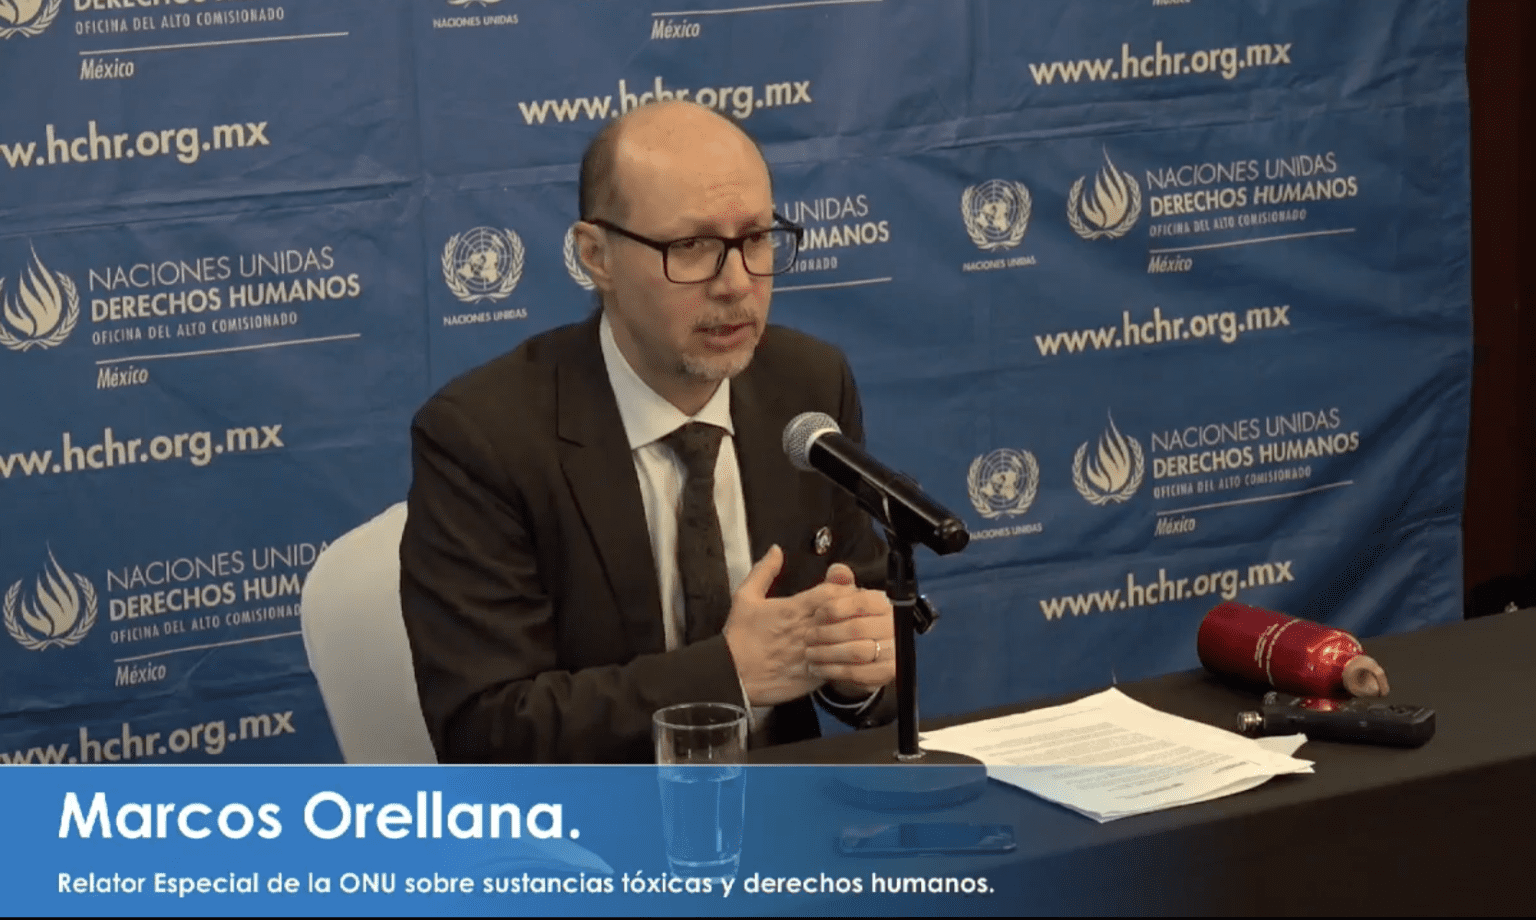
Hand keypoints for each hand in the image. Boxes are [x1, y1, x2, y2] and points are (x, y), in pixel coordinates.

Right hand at [722, 546, 857, 706]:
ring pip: (846, 640)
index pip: (832, 592)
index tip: (845, 591)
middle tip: (856, 611)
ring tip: (852, 634)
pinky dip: (844, 660)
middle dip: (854, 610)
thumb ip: (764, 571)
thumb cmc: (738, 638)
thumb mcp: (745, 597)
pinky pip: (838, 665)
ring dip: (852, 636)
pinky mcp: (812, 675)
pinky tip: (843, 658)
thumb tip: (775, 550)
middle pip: (845, 614)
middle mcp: (805, 629)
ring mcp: (811, 653)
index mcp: (793, 608)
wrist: (732, 676)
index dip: (844, 589)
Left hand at [804, 562, 894, 697]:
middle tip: (808, 637)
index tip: (816, 615)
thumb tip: (838, 570)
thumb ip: (838, 584)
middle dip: (827, 634)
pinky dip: (836, 671)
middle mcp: (893, 624)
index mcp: (883, 603)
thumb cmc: (849, 624)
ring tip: (810, 654)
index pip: (862, 601)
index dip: (836, 608)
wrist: (861, 658)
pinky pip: (860, 673)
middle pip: (858, 628)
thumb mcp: (841, 602)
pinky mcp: (889, 672)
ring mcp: (894, 650)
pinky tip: (819, 668)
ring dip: (828, 654)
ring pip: (857, 652)